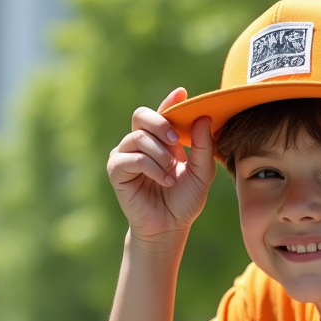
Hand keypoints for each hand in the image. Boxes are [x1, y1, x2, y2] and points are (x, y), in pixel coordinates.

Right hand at [106, 87, 214, 243]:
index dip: (170, 101)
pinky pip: (132, 158)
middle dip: (160, 124)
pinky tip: (164, 180)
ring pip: (138, 137)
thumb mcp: (202, 173)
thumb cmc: (184, 200)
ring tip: (171, 173)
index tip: (181, 93)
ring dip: (159, 154)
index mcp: (160, 139)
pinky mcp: (116, 170)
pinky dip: (151, 167)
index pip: (163, 112)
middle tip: (175, 141)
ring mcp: (125, 155)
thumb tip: (202, 117)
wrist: (169, 226)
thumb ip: (204, 147)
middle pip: (141, 115)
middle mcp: (140, 142)